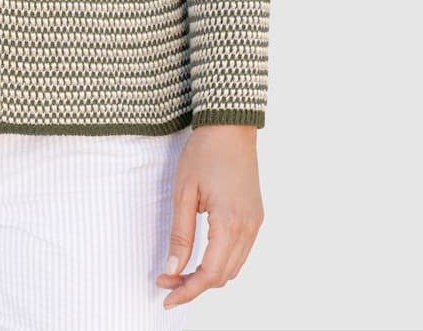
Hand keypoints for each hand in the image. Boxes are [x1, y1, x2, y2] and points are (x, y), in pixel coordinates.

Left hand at [155, 123, 263, 310]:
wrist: (229, 126)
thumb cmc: (204, 152)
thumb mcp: (183, 192)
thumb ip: (180, 235)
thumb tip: (172, 270)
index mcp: (229, 223)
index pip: (210, 274)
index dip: (188, 290)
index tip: (167, 297)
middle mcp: (248, 228)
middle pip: (223, 276)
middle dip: (194, 285)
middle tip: (167, 282)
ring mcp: (255, 223)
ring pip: (234, 267)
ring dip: (209, 276)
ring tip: (181, 272)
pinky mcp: (256, 216)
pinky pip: (241, 251)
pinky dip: (222, 262)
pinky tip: (202, 257)